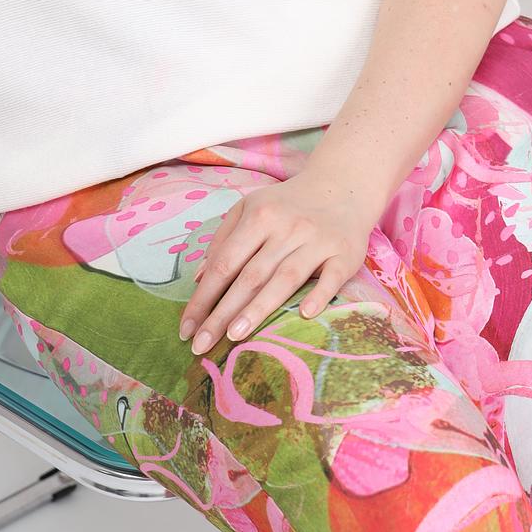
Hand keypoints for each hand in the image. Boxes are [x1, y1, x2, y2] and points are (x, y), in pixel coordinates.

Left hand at [178, 168, 380, 353]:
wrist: (343, 186)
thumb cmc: (288, 204)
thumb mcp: (251, 208)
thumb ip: (224, 239)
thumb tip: (199, 278)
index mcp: (259, 216)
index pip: (224, 262)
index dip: (203, 296)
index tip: (186, 328)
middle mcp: (287, 227)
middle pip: (250, 276)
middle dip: (222, 312)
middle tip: (202, 345)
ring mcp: (317, 241)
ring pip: (285, 279)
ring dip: (258, 308)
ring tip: (234, 336)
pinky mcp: (345, 253)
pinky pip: (331, 278)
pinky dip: (319, 295)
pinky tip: (304, 315)